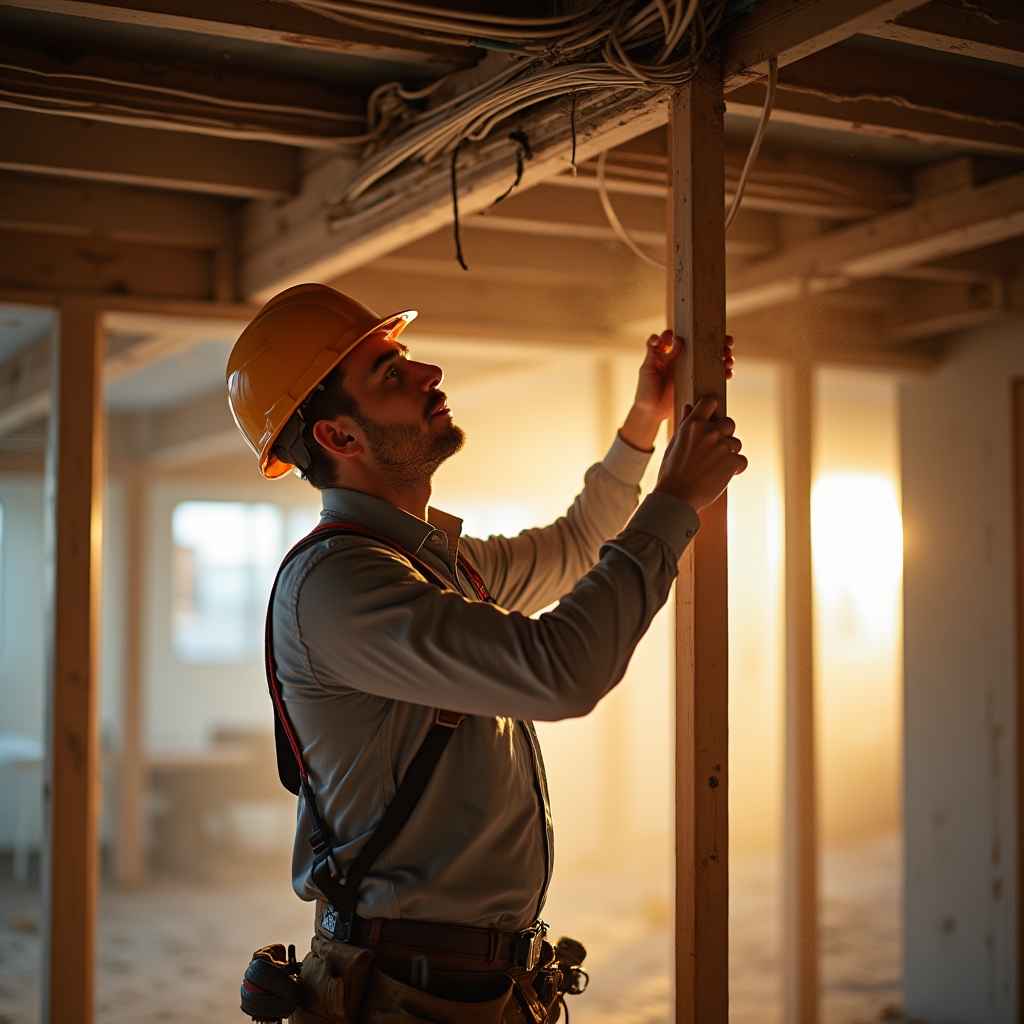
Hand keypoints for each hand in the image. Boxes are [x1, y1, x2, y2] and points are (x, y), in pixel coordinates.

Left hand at [619, 331, 735, 449]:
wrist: (651, 412)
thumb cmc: (645, 389)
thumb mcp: (647, 369)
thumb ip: (653, 353)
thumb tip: (663, 338)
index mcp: (669, 351)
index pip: (680, 336)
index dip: (684, 333)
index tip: (681, 339)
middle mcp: (683, 357)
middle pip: (703, 343)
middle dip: (716, 339)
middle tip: (725, 340)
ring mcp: (692, 369)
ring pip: (712, 357)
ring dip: (723, 354)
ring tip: (727, 355)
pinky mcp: (698, 382)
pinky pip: (714, 374)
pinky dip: (724, 372)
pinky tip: (728, 372)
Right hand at [652, 395, 746, 510]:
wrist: (677, 497)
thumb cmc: (672, 473)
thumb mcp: (674, 444)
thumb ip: (685, 424)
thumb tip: (689, 407)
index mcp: (692, 424)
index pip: (710, 401)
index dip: (712, 408)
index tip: (712, 418)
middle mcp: (709, 432)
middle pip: (729, 422)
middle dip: (724, 434)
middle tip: (712, 450)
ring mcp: (722, 446)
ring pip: (736, 443)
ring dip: (729, 453)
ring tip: (714, 466)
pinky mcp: (732, 462)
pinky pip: (742, 460)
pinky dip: (735, 468)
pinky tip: (724, 474)